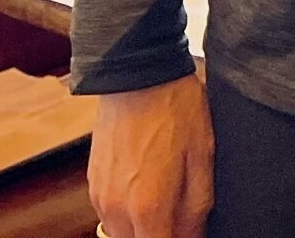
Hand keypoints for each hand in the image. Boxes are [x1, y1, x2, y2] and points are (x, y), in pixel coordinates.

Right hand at [88, 75, 213, 237]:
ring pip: (121, 235)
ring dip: (142, 228)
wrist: (136, 74)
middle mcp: (117, 210)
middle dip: (160, 236)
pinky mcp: (92, 183)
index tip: (190, 233)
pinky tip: (148, 187)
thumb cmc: (175, 109)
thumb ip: (197, 207)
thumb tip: (194, 236)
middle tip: (181, 216)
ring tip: (167, 199)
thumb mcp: (202, 156)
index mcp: (149, 207)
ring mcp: (99, 197)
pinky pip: (109, 214)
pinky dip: (128, 214)